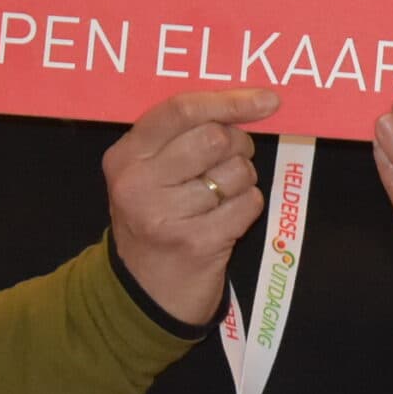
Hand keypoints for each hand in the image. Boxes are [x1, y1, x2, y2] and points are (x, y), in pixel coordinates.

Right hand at [103, 87, 277, 324]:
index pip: (181, 110)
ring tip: (220, 198)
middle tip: (230, 162)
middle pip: (215, 137)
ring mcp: (163, 216)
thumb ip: (186, 134)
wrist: (146, 293)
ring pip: (238, 171)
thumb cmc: (159, 218)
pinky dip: (248, 207)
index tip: (267, 100)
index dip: (229, 101)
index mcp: (125, 156)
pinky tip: (226, 221)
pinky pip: (248, 203)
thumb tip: (256, 101)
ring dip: (242, 181)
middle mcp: (137, 183)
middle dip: (238, 146)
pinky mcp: (194, 244)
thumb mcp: (152, 172)